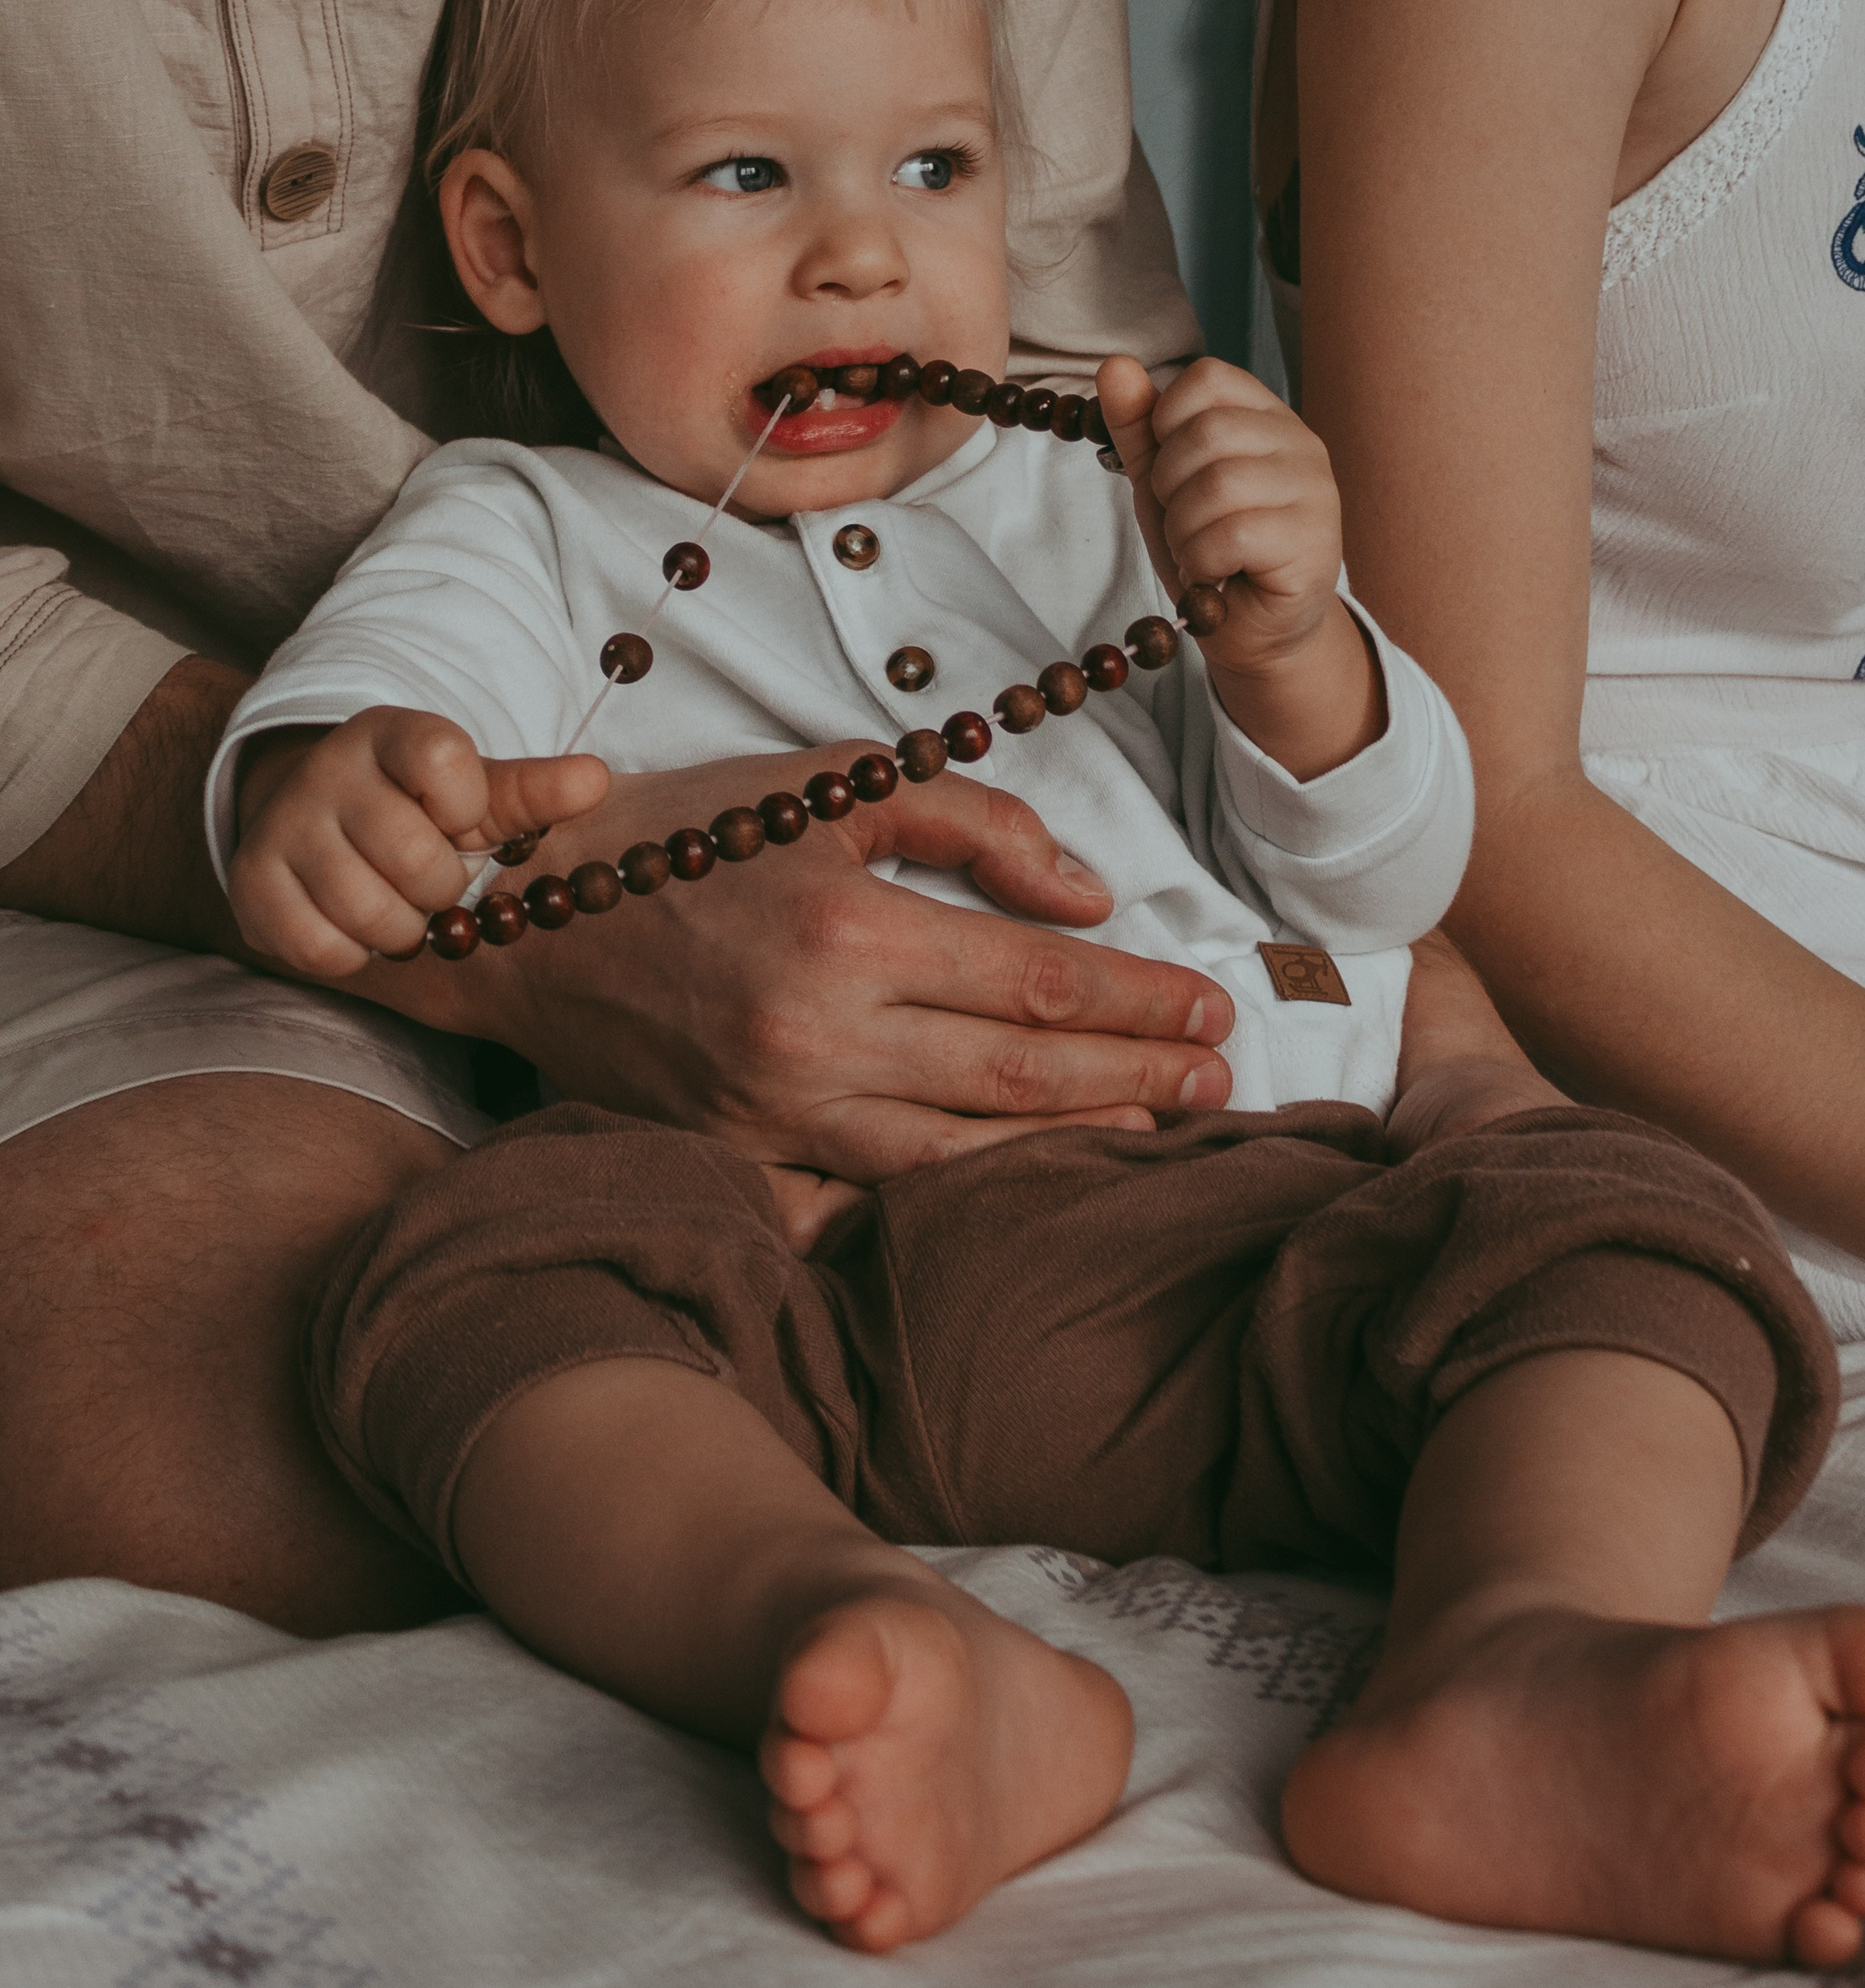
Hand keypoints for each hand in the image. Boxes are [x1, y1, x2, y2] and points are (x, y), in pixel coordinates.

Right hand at [230, 708, 609, 979]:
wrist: (313, 817)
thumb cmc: (414, 808)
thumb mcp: (473, 791)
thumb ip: (532, 791)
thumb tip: (595, 779)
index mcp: (389, 733)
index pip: (447, 763)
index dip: (466, 807)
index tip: (456, 814)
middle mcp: (327, 771)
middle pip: (417, 859)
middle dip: (441, 885)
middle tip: (429, 876)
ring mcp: (283, 826)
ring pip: (372, 913)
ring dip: (403, 926)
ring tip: (396, 901)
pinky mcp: (253, 884)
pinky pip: (325, 950)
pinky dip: (355, 954)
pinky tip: (354, 923)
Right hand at [350, 744, 1237, 1177]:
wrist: (522, 924)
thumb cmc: (683, 839)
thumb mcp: (827, 787)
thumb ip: (970, 825)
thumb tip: (1087, 896)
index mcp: (847, 930)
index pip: (1038, 979)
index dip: (1139, 999)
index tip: (1210, 1007)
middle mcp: (818, 1036)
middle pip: (1021, 1072)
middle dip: (1136, 1077)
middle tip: (1219, 1079)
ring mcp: (777, 1116)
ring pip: (962, 1152)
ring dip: (1072, 1142)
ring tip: (1157, 1131)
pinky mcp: (742, 1163)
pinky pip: (870, 1200)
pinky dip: (960, 1197)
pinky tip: (1025, 1186)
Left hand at [1097, 355, 1384, 779]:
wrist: (1251, 630)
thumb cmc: (1211, 549)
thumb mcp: (1161, 481)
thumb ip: (1138, 424)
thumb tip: (1113, 365)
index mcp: (1267, 415)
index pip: (1205, 378)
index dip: (1166, 424)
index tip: (1173, 473)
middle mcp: (1301, 443)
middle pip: (1204, 434)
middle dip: (1170, 489)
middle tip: (1186, 526)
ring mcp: (1315, 492)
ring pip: (1215, 487)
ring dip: (1184, 533)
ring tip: (1201, 554)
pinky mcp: (1314, 543)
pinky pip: (1231, 536)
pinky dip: (1202, 563)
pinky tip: (1217, 576)